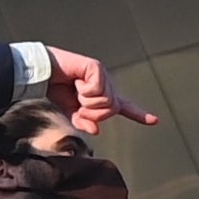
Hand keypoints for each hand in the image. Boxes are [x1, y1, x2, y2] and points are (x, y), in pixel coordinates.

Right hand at [44, 48, 161, 130]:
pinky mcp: (96, 68)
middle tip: (78, 103)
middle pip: (111, 109)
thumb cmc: (56, 88)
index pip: (123, 107)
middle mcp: (106, 84)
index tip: (154, 120)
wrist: (43, 74)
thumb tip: (96, 131)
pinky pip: (98, 90)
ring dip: (86, 101)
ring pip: (106, 101)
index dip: (138, 114)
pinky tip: (76, 81)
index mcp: (101, 95)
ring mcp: (102, 75)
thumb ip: (83, 122)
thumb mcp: (70, 112)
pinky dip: (84, 90)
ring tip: (75, 90)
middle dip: (92, 113)